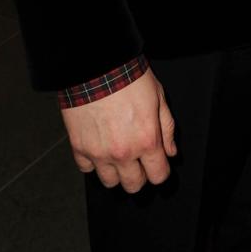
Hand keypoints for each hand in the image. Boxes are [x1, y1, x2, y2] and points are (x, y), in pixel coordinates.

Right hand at [62, 68, 176, 192]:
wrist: (97, 66)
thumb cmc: (129, 77)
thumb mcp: (159, 97)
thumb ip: (167, 128)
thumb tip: (170, 151)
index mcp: (146, 140)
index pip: (158, 176)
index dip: (160, 171)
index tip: (158, 165)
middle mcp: (123, 152)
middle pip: (133, 185)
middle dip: (139, 176)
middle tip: (138, 162)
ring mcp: (99, 153)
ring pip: (109, 182)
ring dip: (116, 172)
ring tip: (117, 155)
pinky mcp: (79, 147)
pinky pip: (86, 169)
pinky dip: (92, 162)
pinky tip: (99, 147)